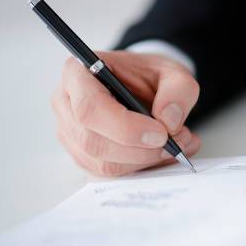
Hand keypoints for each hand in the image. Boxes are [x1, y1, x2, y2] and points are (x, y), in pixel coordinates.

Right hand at [51, 51, 200, 176]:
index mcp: (78, 73)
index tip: (162, 134)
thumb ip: (179, 91)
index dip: (126, 127)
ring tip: (176, 145)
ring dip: (144, 160)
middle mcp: (66, 103)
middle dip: (140, 150)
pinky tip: (161, 153)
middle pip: (93, 142)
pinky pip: (109, 173)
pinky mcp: (82, 155)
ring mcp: (70, 132)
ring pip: (102, 163)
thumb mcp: (174, 72)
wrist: (144, 86)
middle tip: (176, 143)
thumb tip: (169, 122)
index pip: (90, 108)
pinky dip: (140, 167)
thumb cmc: (150, 76)